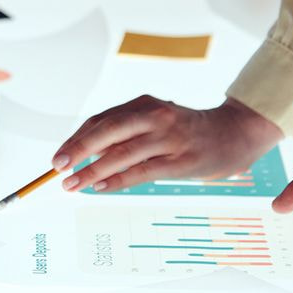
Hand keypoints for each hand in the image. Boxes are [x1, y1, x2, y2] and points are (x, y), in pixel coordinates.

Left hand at [51, 97, 281, 192]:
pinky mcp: (181, 161)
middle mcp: (155, 117)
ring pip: (122, 154)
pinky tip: (101, 187)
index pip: (101, 120)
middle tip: (58, 167)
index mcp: (144, 104)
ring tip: (73, 184)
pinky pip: (142, 172)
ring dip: (93, 171)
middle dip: (79, 149)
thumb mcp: (155, 120)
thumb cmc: (186, 131)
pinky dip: (118, 180)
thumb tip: (86, 154)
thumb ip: (125, 132)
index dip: (77, 138)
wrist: (233, 134)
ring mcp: (169, 139)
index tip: (59, 157)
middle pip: (109, 131)